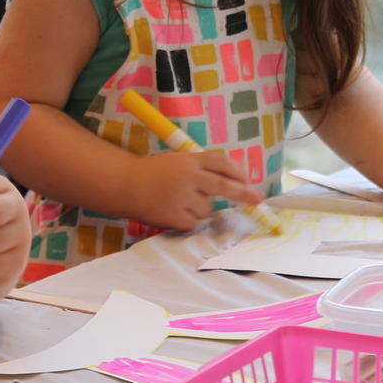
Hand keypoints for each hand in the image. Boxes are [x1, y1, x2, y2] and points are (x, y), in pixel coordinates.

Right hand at [123, 151, 255, 230]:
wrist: (126, 184)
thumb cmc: (154, 173)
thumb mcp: (177, 162)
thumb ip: (200, 169)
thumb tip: (232, 181)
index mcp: (190, 160)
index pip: (222, 162)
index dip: (237, 171)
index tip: (247, 180)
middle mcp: (188, 176)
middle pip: (224, 185)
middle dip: (244, 192)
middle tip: (257, 198)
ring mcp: (181, 196)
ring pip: (206, 208)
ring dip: (198, 208)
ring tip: (178, 201)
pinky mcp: (174, 214)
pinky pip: (193, 222)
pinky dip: (187, 220)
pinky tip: (172, 211)